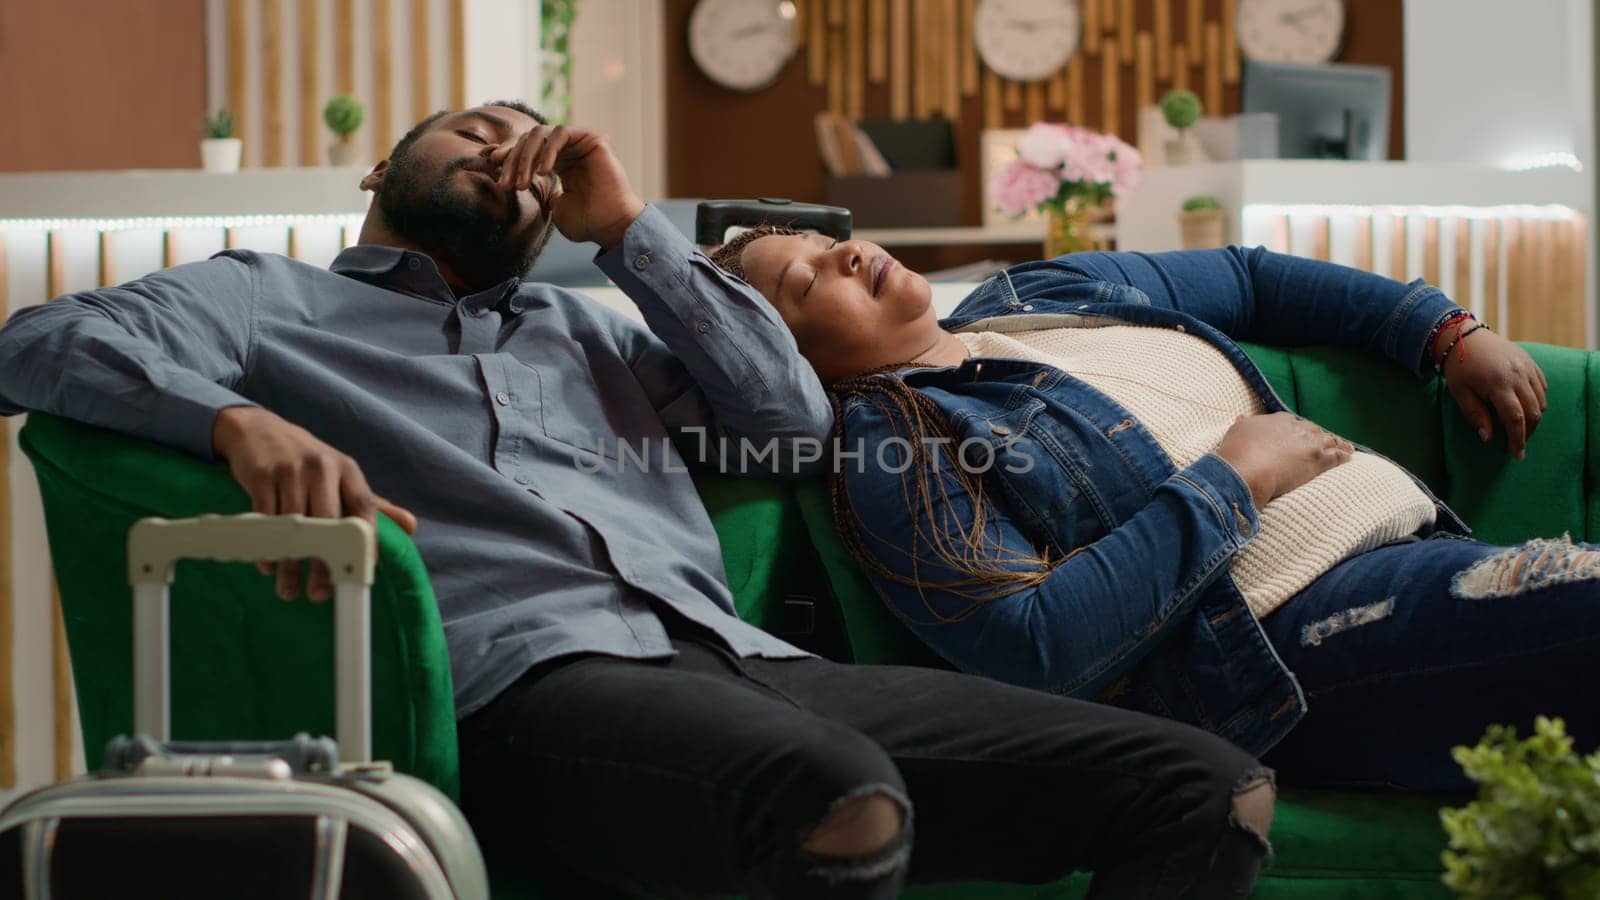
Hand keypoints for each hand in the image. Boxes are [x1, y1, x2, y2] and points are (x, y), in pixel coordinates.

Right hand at [211, 406, 417, 601]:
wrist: (259, 431)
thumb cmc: (308, 461)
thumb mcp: (342, 476)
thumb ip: (374, 504)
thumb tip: (412, 526)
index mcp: (347, 469)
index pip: (365, 507)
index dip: (368, 540)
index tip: (362, 570)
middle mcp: (322, 467)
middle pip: (328, 523)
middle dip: (323, 563)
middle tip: (320, 594)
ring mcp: (291, 470)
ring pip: (294, 526)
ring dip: (290, 563)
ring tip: (289, 590)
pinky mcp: (262, 475)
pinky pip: (266, 518)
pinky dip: (267, 547)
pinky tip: (269, 566)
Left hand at [486, 123, 644, 249]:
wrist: (609, 227)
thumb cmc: (586, 223)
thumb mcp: (553, 205)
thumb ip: (538, 190)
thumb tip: (515, 178)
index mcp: (562, 161)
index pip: (529, 148)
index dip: (509, 154)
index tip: (492, 165)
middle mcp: (571, 148)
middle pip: (531, 139)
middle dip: (513, 160)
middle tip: (504, 184)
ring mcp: (582, 142)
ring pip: (542, 134)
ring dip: (526, 157)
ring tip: (523, 182)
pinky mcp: (594, 138)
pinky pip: (561, 134)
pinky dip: (548, 150)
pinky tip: (544, 172)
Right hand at [1215, 412, 1354, 507]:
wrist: (1246, 470)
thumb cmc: (1237, 452)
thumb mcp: (1236, 432)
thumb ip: (1243, 424)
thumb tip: (1242, 417)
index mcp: (1278, 420)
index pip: (1292, 423)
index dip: (1296, 430)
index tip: (1297, 436)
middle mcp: (1297, 428)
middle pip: (1314, 430)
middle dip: (1319, 435)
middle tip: (1323, 442)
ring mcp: (1310, 444)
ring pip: (1330, 441)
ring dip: (1338, 443)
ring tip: (1345, 447)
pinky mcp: (1319, 461)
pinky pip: (1338, 456)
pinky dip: (1344, 455)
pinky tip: (1349, 457)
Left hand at [1436, 327, 1546, 459]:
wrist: (1465, 338)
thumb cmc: (1459, 368)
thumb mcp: (1460, 393)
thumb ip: (1475, 415)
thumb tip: (1488, 438)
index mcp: (1498, 384)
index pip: (1515, 418)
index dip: (1518, 439)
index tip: (1517, 454)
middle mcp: (1518, 375)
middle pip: (1533, 412)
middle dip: (1527, 431)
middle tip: (1517, 442)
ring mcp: (1527, 367)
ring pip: (1541, 400)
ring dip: (1533, 416)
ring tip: (1519, 425)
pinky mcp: (1531, 362)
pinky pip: (1542, 387)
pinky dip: (1537, 400)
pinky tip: (1524, 406)